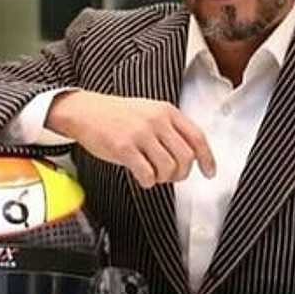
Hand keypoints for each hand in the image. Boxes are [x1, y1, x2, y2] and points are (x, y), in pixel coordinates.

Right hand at [45, 91, 215, 187]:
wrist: (85, 111)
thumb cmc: (116, 114)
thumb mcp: (149, 111)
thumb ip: (169, 128)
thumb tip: (190, 154)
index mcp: (167, 111)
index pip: (197, 137)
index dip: (207, 158)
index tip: (209, 171)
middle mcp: (156, 121)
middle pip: (186, 157)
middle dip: (182, 173)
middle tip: (172, 176)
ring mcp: (140, 134)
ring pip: (169, 168)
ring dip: (164, 178)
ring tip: (154, 175)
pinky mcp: (124, 148)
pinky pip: (147, 174)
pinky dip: (148, 182)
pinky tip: (142, 177)